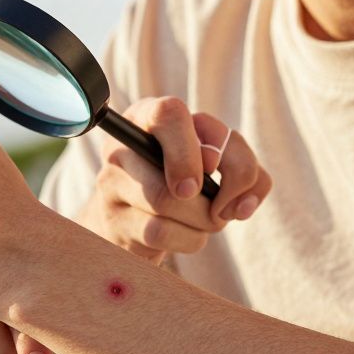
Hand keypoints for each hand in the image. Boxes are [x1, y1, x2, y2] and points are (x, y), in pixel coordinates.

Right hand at [78, 97, 270, 262]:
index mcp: (149, 117)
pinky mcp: (112, 222)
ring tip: (204, 222)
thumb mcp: (213, 160)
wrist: (137, 224)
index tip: (212, 169)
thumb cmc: (183, 182)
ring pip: (168, 202)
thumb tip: (241, 199)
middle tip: (221, 209)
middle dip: (214, 198)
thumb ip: (239, 163)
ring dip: (203, 221)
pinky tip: (185, 235)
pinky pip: (159, 232)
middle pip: (175, 169)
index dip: (197, 146)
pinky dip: (188, 239)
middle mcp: (123, 146)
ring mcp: (111, 185)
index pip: (170, 114)